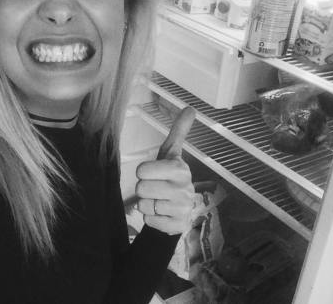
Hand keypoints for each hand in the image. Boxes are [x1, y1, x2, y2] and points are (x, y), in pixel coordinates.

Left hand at [135, 106, 195, 234]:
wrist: (178, 208)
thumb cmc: (169, 176)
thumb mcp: (171, 153)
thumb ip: (179, 131)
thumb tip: (191, 107)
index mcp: (180, 168)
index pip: (142, 170)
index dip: (143, 172)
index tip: (153, 173)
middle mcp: (184, 188)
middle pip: (141, 188)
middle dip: (144, 189)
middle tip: (155, 188)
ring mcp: (182, 209)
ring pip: (144, 206)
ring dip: (147, 204)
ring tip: (159, 200)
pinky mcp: (177, 226)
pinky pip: (149, 221)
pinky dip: (151, 218)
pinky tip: (162, 214)